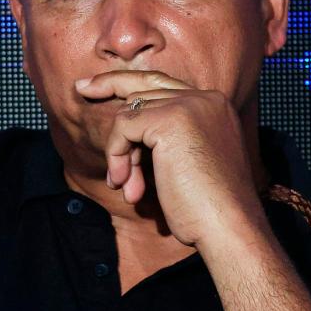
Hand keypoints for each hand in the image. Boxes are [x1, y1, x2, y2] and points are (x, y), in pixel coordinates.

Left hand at [74, 70, 262, 245]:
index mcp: (214, 105)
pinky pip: (123, 127)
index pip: (163, 84)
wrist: (229, 227)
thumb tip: (128, 125)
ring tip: (128, 186)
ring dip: (121, 153)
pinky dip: (117, 155)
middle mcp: (205, 98)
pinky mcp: (170, 121)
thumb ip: (166, 138)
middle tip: (81, 88)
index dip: (128, 84)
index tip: (96, 85)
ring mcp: (189, 106)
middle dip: (112, 93)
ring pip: (130, 115)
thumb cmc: (208, 208)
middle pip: (143, 87)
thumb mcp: (189, 162)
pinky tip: (126, 184)